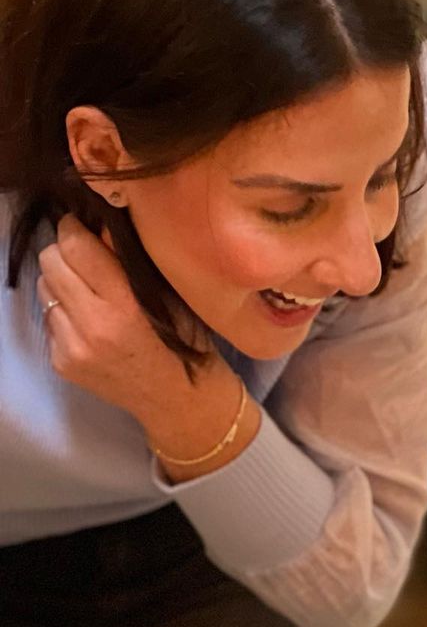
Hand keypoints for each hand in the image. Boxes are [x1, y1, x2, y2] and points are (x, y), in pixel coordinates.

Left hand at [37, 214, 203, 426]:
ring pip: (44, 289)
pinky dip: (65, 315)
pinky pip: (49, 320)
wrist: (177, 402)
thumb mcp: (170, 298)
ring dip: (62, 285)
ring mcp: (72, 348)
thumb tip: (99, 224)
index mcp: (124, 306)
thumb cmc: (183, 345)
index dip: (74, 228)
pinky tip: (89, 327)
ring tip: (90, 298)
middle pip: (50, 262)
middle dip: (64, 254)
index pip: (75, 246)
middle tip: (85, 261)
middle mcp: (92, 327)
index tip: (83, 228)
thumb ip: (131, 262)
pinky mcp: (61, 363)